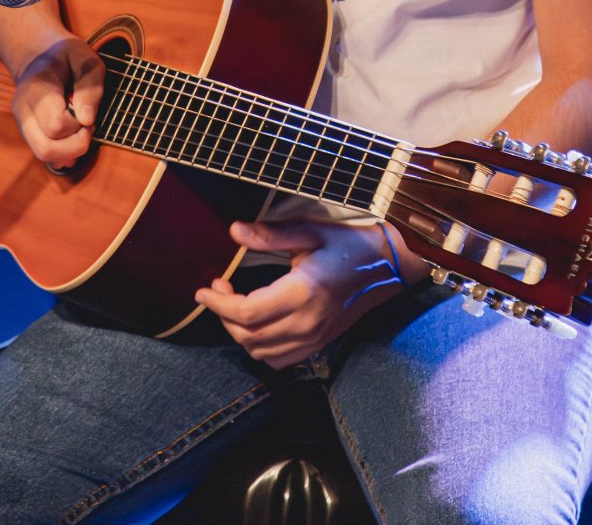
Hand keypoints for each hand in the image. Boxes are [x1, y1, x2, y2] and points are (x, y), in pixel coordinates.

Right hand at [7, 33, 104, 169]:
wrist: (38, 55)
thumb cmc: (65, 55)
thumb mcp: (85, 58)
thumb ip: (90, 86)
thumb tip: (87, 120)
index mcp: (36, 90)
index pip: (55, 125)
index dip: (78, 125)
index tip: (87, 111)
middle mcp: (23, 110)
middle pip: (46, 149)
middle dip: (76, 145)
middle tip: (87, 126)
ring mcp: (23, 124)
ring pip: (43, 155)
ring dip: (70, 151)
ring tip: (80, 130)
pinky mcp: (28, 132)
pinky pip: (43, 155)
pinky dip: (63, 154)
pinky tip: (72, 138)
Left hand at [195, 221, 407, 368]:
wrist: (387, 268)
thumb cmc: (348, 245)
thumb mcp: (310, 231)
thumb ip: (269, 234)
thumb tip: (234, 231)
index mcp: (303, 293)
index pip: (247, 312)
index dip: (219, 303)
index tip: (205, 289)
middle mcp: (307, 322)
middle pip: (248, 336)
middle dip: (223, 314)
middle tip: (219, 288)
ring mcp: (314, 337)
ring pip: (260, 352)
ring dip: (238, 332)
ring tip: (234, 304)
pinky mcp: (319, 343)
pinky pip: (279, 360)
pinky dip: (259, 348)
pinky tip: (256, 325)